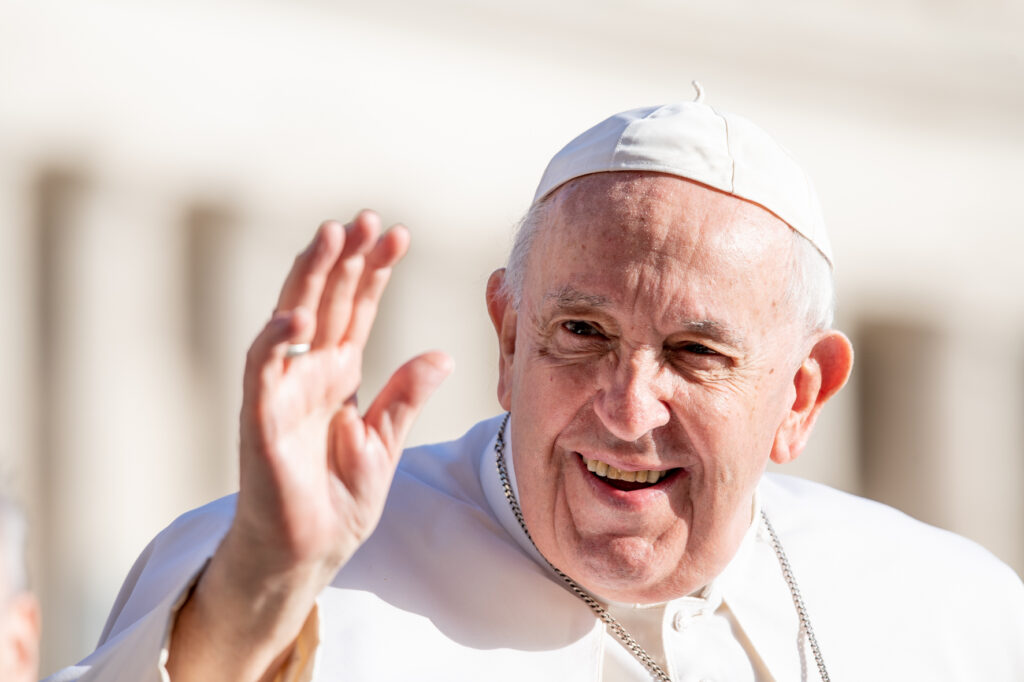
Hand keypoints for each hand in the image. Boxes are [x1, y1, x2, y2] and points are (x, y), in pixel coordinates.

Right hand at [167, 211, 450, 680]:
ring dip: (308, 278)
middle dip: (344, 259)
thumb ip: (407, 396)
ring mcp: (282, 390)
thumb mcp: (385, 442)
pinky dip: (274, 340)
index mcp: (340, 375)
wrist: (310, 550)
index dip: (373, 272)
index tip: (397, 235)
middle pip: (326, 301)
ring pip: (291, 319)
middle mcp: (309, 373)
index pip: (356, 310)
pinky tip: (296, 311)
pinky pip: (262, 370)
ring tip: (331, 236)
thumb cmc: (339, 499)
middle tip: (365, 219)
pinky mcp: (260, 418)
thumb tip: (444, 355)